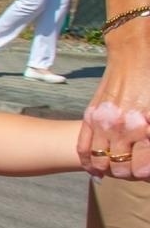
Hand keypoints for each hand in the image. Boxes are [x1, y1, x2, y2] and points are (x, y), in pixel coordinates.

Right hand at [77, 48, 149, 179]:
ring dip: (110, 169)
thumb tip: (149, 158)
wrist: (134, 54)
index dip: (145, 173)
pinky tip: (97, 169)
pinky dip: (89, 162)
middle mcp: (120, 127)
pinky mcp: (90, 116)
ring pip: (100, 161)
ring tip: (119, 169)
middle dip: (130, 173)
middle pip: (121, 167)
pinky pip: (83, 148)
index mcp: (142, 127)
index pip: (141, 168)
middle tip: (137, 169)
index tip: (147, 172)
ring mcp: (102, 122)